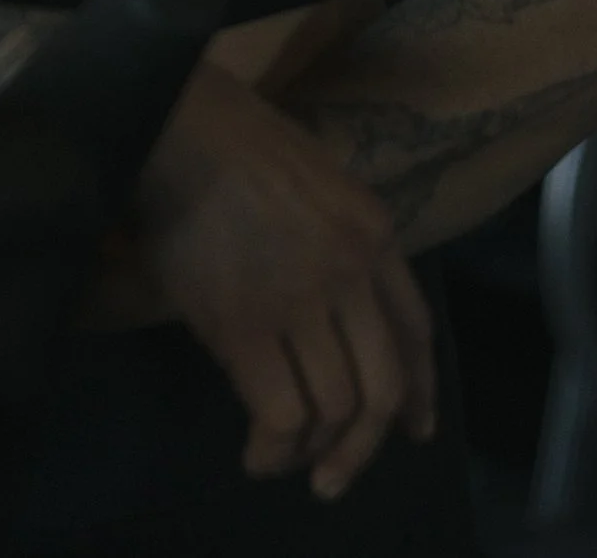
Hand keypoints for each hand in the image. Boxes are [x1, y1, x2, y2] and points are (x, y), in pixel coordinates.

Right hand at [122, 62, 437, 499]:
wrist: (177, 121)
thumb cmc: (233, 136)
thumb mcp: (316, 176)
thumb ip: (337, 238)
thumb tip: (330, 307)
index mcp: (372, 231)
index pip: (415, 330)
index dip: (418, 390)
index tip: (412, 429)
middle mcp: (351, 271)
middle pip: (383, 386)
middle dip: (365, 445)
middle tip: (336, 475)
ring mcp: (300, 299)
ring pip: (336, 407)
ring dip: (314, 451)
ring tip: (285, 459)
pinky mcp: (244, 324)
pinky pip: (282, 412)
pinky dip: (274, 446)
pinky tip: (255, 452)